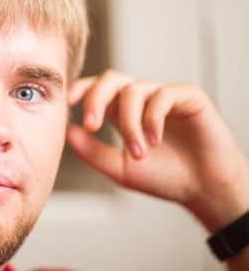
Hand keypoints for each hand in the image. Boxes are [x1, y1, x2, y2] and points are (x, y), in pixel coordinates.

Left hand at [66, 70, 248, 231]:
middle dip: (96, 99)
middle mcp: (141, 99)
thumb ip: (91, 152)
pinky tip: (154, 140)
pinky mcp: (188, 96)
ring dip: (129, 123)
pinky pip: (162, 95)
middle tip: (92, 125)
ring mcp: (164, 95)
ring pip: (134, 91)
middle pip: (111, 79)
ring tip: (137, 151)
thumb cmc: (164, 178)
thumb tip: (65, 132)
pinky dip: (152, 118)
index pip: (97, 89)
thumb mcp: (120, 169)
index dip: (81, 89)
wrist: (204, 190)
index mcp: (122, 111)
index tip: (67, 103)